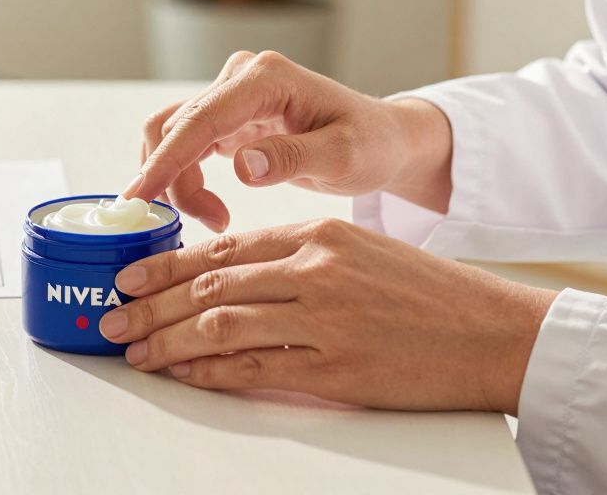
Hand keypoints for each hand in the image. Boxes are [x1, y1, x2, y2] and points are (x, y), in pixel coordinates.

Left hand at [98, 219, 556, 413]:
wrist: (493, 332)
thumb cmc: (429, 294)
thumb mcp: (360, 251)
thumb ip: (297, 259)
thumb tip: (232, 280)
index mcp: (317, 234)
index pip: (223, 249)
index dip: (167, 265)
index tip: (131, 277)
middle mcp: (313, 269)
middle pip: (208, 285)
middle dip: (150, 303)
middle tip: (113, 315)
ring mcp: (322, 319)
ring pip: (219, 324)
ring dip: (166, 339)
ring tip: (135, 349)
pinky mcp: (334, 367)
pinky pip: (252, 368)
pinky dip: (208, 371)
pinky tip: (182, 373)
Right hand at [124, 50, 452, 232]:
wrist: (383, 139)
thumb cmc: (371, 144)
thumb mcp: (344, 157)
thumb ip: (294, 158)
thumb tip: (243, 165)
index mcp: (266, 78)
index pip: (199, 119)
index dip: (165, 160)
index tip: (139, 197)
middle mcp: (240, 77)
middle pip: (176, 128)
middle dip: (175, 182)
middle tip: (211, 224)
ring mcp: (230, 94)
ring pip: (171, 136)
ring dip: (176, 181)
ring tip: (215, 219)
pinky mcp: (225, 116)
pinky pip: (184, 145)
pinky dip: (183, 178)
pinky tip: (209, 208)